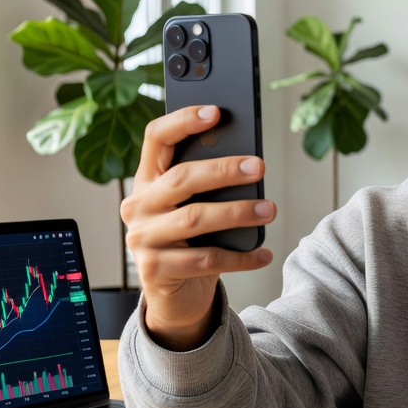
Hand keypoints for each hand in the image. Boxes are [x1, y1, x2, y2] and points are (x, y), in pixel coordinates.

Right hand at [120, 105, 275, 349]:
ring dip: (237, 212)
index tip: (215, 112)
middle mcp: (137, 206)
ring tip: (269, 209)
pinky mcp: (155, 270)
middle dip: (224, 170)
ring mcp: (142, 239)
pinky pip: (206, 259)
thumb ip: (208, 184)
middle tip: (259, 167)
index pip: (155, 139)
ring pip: (194, 218)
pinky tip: (264, 252)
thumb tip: (248, 162)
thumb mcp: (195, 206)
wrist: (175, 295)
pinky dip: (240, 257)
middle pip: (181, 178)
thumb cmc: (192, 241)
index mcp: (147, 181)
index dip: (183, 121)